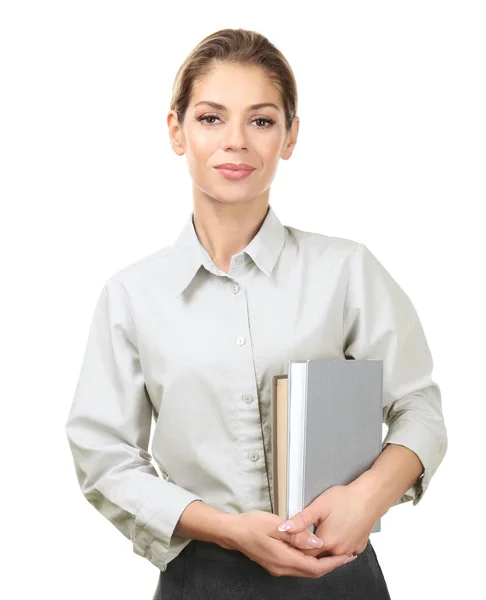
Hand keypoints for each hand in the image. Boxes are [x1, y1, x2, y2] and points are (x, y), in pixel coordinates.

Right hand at [224, 510, 356, 577]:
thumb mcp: (276, 525)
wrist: (232, 532)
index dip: (333, 563)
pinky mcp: (274, 564)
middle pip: (312, 572)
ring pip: (305, 571)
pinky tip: (314, 552)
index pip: (315, 567)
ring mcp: (277, 568)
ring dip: (321, 564)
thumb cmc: (252, 525)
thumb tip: (318, 544)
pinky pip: (297, 567)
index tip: (347, 556)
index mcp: (284, 559)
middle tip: (347, 555)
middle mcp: (282, 568)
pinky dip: (310, 561)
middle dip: (331, 565)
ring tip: (335, 553)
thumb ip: (298, 535)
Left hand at [277, 483, 380, 557]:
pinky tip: (336, 533)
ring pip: (331, 555)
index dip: (296, 546)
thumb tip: (283, 528)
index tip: (292, 538)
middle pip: (318, 556)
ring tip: (322, 531)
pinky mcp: (359, 546)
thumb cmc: (345, 499)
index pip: (304, 553)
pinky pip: (345, 551)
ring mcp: (350, 550)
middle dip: (310, 547)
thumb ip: (300, 520)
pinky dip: (339, 545)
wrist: (370, 498)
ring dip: (324, 548)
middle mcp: (338, 551)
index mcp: (325, 542)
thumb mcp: (318, 506)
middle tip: (308, 532)